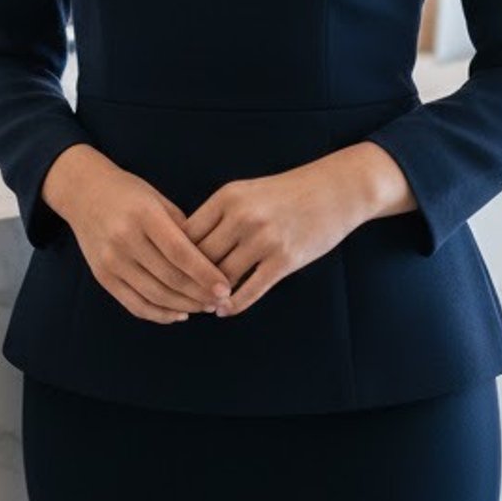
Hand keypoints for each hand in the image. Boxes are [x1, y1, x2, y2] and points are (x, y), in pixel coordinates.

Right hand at [42, 145, 232, 324]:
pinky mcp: (102, 276)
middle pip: (170, 277)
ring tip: (205, 307)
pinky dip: (159, 314)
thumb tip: (210, 263)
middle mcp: (124, 239)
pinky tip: (179, 313)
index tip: (225, 287)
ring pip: (155, 295)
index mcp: (144, 215)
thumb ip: (182, 229)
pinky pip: (134, 304)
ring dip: (184, 306)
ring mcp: (111, 260)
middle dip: (200, 294)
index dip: (205, 274)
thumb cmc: (128, 193)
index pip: (180, 253)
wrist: (83, 192)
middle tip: (221, 301)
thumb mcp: (157, 199)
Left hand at [183, 144, 413, 316]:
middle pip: (200, 257)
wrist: (334, 190)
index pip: (186, 233)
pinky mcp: (285, 260)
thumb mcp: (245, 192)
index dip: (173, 255)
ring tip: (200, 304)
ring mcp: (264, 240)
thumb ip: (218, 215)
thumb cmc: (285, 192)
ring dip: (209, 295)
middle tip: (178, 295)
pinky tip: (224, 310)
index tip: (167, 269)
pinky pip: (251, 290)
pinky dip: (233, 305)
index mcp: (227, 197)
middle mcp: (243, 217)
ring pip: (222, 277)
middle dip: (187, 279)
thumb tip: (186, 244)